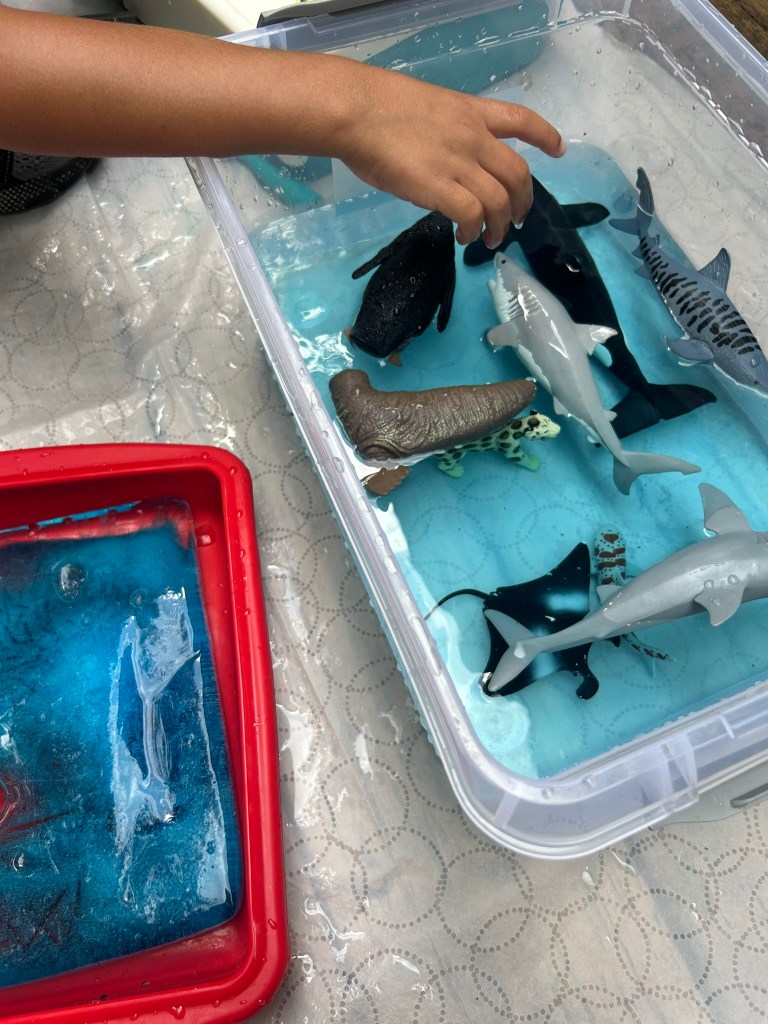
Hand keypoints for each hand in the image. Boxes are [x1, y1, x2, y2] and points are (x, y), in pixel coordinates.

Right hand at [336, 68, 565, 248]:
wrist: (357, 111)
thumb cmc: (377, 107)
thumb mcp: (427, 108)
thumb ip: (446, 133)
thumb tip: (443, 160)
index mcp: (471, 113)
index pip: (520, 120)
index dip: (545, 135)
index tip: (559, 149)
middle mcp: (473, 138)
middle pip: (518, 173)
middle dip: (524, 201)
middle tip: (516, 221)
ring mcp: (459, 163)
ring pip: (500, 201)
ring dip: (500, 226)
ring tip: (489, 239)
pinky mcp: (440, 188)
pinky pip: (472, 215)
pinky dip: (474, 230)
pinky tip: (465, 237)